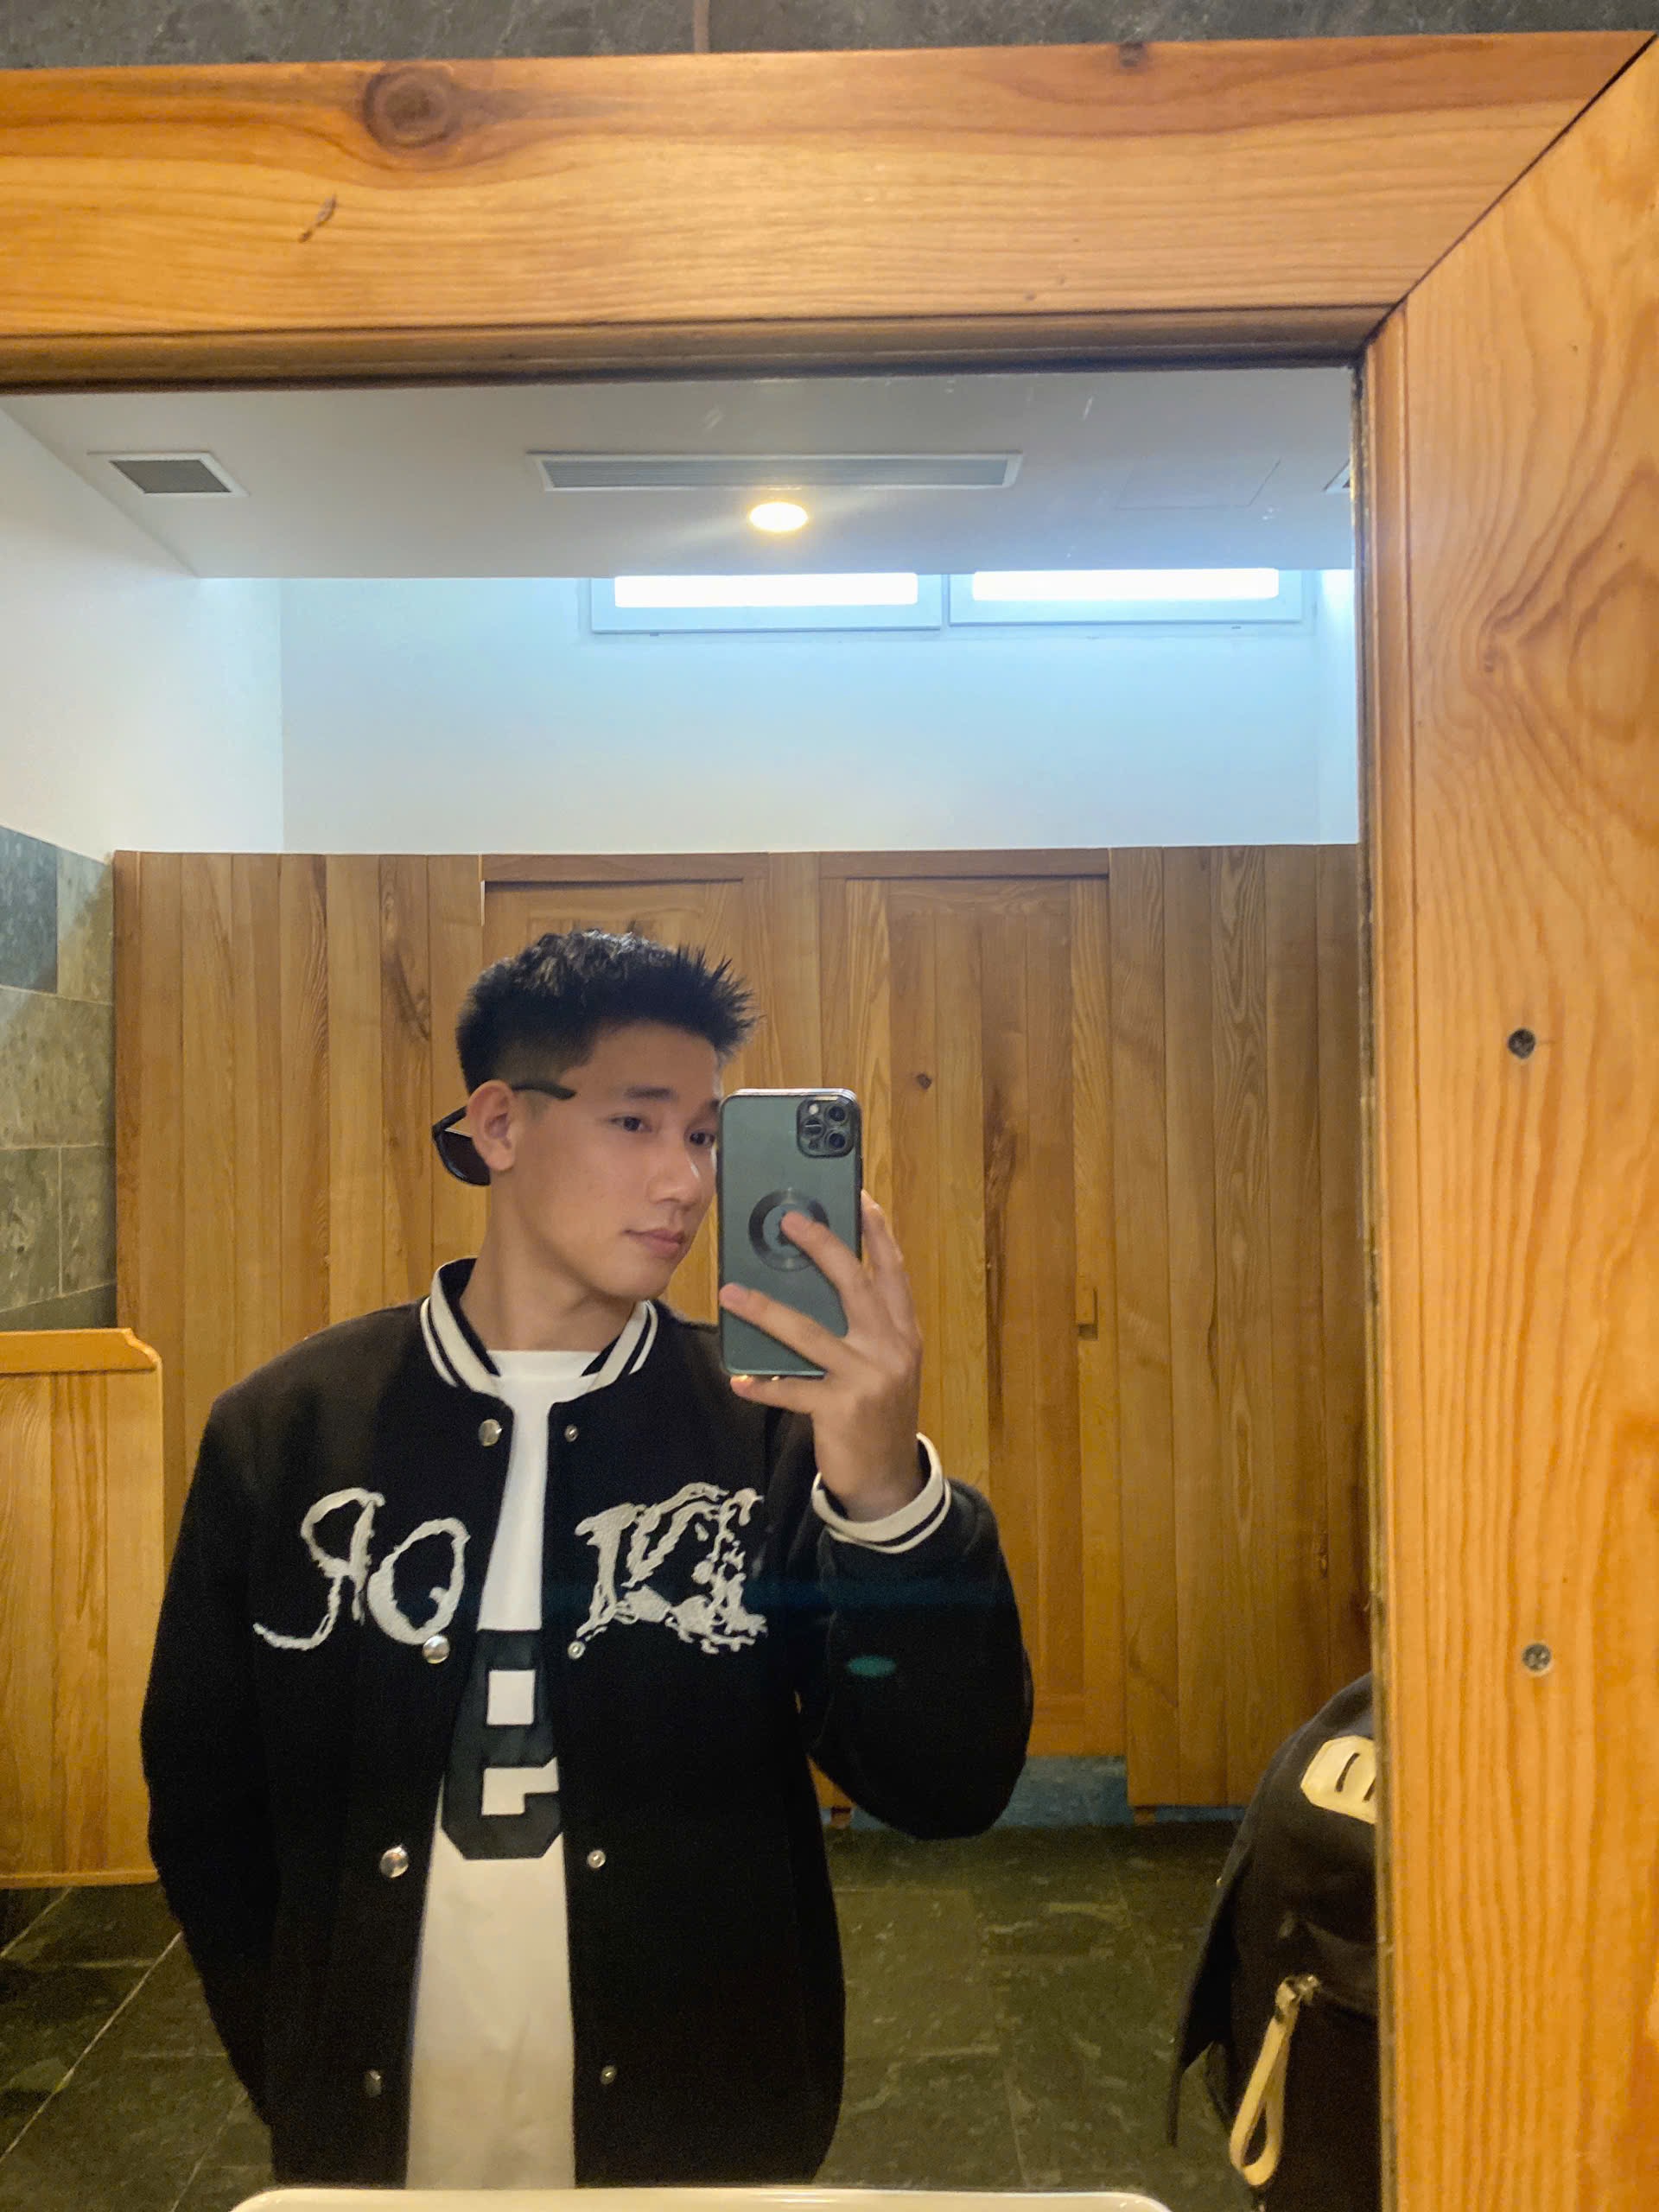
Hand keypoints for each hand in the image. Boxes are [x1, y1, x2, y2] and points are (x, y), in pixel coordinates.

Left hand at [718, 1190, 923, 1520]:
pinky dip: (764, 1385)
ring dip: (765, 1310)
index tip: (857, 1196)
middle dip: (821, 1247)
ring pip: (809, 1333)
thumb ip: (864, 1325)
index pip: (892, 1270)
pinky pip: (792, 1390)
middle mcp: (890, 1347)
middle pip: (853, 1284)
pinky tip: (740, 1379)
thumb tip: (815, 1282)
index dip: (876, 1231)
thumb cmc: (879, 1410)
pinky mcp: (842, 1409)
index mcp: (903, 1330)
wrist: (888, 1479)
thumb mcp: (885, 1362)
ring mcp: (867, 1377)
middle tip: (789, 1220)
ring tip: (731, 1292)